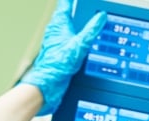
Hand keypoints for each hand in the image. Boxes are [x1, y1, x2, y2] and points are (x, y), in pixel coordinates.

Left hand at [19, 0, 106, 115]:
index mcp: (59, 24)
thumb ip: (91, 30)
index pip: (65, 4)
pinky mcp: (60, 53)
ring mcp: (58, 42)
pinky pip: (70, 40)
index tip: (80, 0)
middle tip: (88, 8)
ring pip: (68, 27)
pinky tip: (84, 43)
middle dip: (76, 9)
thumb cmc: (57, 65)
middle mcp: (56, 31)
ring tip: (89, 22)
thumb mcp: (80, 45)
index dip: (71, 0)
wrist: (48, 85)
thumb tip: (100, 17)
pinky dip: (77, 38)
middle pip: (66, 14)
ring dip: (77, 24)